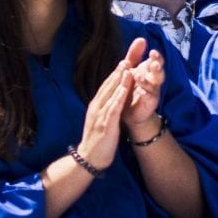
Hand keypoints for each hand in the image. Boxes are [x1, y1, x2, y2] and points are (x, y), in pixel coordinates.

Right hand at [78, 48, 135, 172]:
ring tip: (128, 68)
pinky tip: (125, 89)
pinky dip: (119, 97)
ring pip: (111, 94)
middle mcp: (96, 107)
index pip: (106, 87)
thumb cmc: (98, 141)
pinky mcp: (105, 125)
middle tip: (127, 58)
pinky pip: (113, 108)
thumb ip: (106, 109)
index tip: (124, 62)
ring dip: (119, 80)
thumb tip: (113, 100)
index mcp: (96, 106)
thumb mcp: (101, 121)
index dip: (115, 74)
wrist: (89, 158)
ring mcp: (100, 115)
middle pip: (108, 87)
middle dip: (118, 72)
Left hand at [118, 39, 164, 133]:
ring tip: (138, 77)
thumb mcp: (131, 68)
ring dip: (147, 81)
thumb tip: (141, 38)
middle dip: (157, 67)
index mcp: (149, 71)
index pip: (156, 61)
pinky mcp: (149, 103)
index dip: (156, 57)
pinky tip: (141, 91)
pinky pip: (149, 98)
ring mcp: (153, 92)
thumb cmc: (132, 86)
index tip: (152, 51)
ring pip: (154, 85)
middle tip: (154, 63)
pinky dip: (145, 94)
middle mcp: (154, 81)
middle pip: (159, 72)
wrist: (129, 110)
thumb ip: (134, 54)